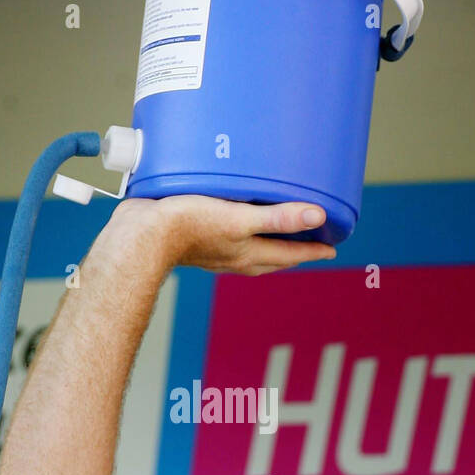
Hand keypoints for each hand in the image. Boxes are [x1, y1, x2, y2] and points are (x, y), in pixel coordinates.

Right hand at [109, 195, 336, 275]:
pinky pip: (227, 242)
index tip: (331, 249)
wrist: (142, 235)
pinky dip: (240, 235)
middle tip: (311, 242)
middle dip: (294, 250)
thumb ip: (277, 218)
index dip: (313, 250)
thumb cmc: (190, 227)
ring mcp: (215, 252)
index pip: (290, 253)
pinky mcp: (195, 241)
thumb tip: (317, 217)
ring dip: (267, 245)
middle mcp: (235, 257)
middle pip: (273, 256)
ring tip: (277, 234)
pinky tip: (232, 223)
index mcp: (249, 254)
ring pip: (250, 252)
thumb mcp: (240, 219)